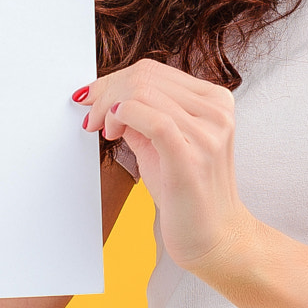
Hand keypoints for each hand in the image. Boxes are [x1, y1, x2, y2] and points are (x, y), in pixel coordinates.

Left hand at [77, 60, 256, 273]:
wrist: (214, 236)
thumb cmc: (188, 191)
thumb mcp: (164, 142)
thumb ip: (143, 115)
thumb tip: (107, 97)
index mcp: (215, 100)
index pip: (154, 71)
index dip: (114, 81)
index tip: (94, 100)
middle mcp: (216, 112)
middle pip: (145, 77)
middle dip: (106, 93)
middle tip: (91, 117)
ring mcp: (208, 134)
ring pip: (143, 93)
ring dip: (109, 108)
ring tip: (104, 131)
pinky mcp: (192, 157)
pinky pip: (153, 119)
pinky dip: (124, 117)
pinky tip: (113, 131)